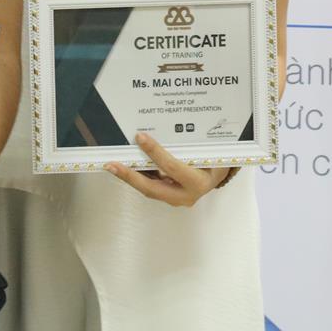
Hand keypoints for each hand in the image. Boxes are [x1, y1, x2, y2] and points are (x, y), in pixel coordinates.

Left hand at [105, 133, 229, 207]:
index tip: (140, 137)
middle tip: (111, 165)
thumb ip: (187, 145)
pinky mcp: (170, 197)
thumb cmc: (215, 160)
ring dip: (130, 177)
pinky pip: (151, 187)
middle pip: (152, 188)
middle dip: (130, 176)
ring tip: (113, 165)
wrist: (219, 176)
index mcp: (198, 182)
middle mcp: (186, 195)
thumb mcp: (207, 151)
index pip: (171, 167)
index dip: (155, 152)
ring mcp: (177, 200)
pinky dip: (139, 177)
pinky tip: (127, 167)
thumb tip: (159, 131)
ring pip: (149, 189)